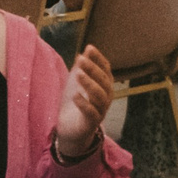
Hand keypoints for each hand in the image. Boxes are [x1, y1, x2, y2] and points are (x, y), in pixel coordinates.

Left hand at [56, 44, 113, 158]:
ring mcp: (101, 111)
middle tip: (81, 59)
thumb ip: (83, 68)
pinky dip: (84, 104)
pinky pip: (91, 113)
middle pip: (104, 81)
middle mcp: (106, 97)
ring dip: (89, 84)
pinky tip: (75, 95)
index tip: (89, 47)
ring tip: (78, 74)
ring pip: (99, 96)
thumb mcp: (77, 83)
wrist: (71, 129)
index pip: (106, 69)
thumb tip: (86, 50)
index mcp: (105, 86)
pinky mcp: (91, 123)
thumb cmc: (76, 103)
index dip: (98, 58)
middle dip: (93, 69)